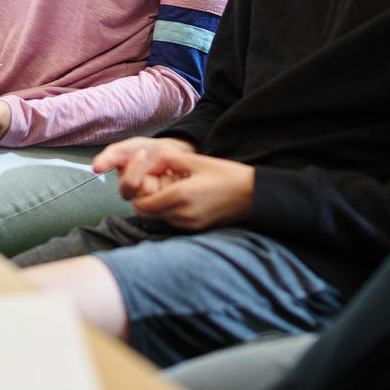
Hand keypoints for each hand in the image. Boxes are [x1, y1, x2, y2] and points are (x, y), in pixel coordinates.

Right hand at [93, 136, 196, 199]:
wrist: (169, 151)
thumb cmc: (144, 150)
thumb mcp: (125, 149)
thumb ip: (109, 157)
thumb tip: (95, 168)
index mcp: (126, 189)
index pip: (130, 184)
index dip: (137, 167)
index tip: (142, 152)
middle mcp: (140, 200)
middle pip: (148, 191)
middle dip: (155, 173)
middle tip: (156, 163)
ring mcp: (158, 202)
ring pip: (164, 192)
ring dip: (168, 175)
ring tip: (166, 169)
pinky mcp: (174, 201)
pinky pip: (179, 191)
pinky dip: (179, 178)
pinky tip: (175, 174)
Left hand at [128, 150, 253, 230]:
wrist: (253, 194)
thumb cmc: (227, 174)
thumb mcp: (197, 160)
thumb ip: (169, 160)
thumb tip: (149, 164)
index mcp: (181, 196)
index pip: (142, 204)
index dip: (137, 193)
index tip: (145, 180)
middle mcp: (183, 215)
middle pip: (147, 214)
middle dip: (145, 200)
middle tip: (154, 184)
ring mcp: (190, 224)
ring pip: (159, 218)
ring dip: (158, 206)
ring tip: (170, 189)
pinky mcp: (196, 229)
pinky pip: (173, 221)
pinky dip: (170, 211)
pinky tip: (181, 198)